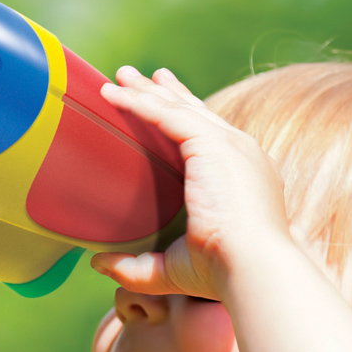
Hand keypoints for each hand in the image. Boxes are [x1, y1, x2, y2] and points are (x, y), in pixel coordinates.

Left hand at [91, 66, 290, 299]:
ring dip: (146, 91)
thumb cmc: (222, 275)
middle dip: (165, 93)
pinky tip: (111, 96)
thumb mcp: (173, 268)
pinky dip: (138, 103)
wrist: (253, 268)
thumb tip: (98, 262)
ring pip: (179, 108)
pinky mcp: (213, 144)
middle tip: (137, 76)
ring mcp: (230, 145)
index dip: (184, 114)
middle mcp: (240, 153)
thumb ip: (136, 266)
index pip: (209, 135)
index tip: (162, 95)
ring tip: (118, 78)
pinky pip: (167, 115)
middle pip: (195, 113)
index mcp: (241, 177)